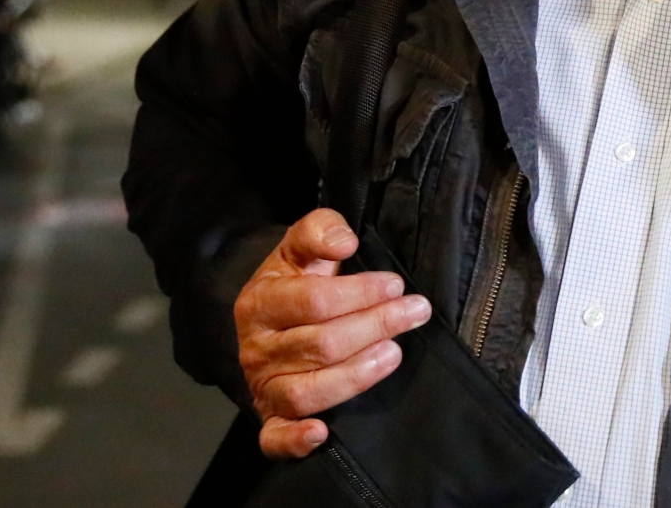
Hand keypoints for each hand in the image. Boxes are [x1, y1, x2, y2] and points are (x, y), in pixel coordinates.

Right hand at [233, 208, 431, 458]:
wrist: (267, 319)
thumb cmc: (295, 280)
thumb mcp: (301, 246)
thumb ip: (320, 229)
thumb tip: (344, 241)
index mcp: (260, 303)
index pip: (314, 300)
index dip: (361, 292)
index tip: (396, 284)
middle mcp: (256, 349)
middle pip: (320, 344)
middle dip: (375, 326)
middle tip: (414, 312)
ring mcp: (262, 387)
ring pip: (307, 392)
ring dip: (356, 375)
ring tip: (393, 355)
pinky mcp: (271, 420)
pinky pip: (274, 439)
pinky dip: (295, 441)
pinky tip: (322, 433)